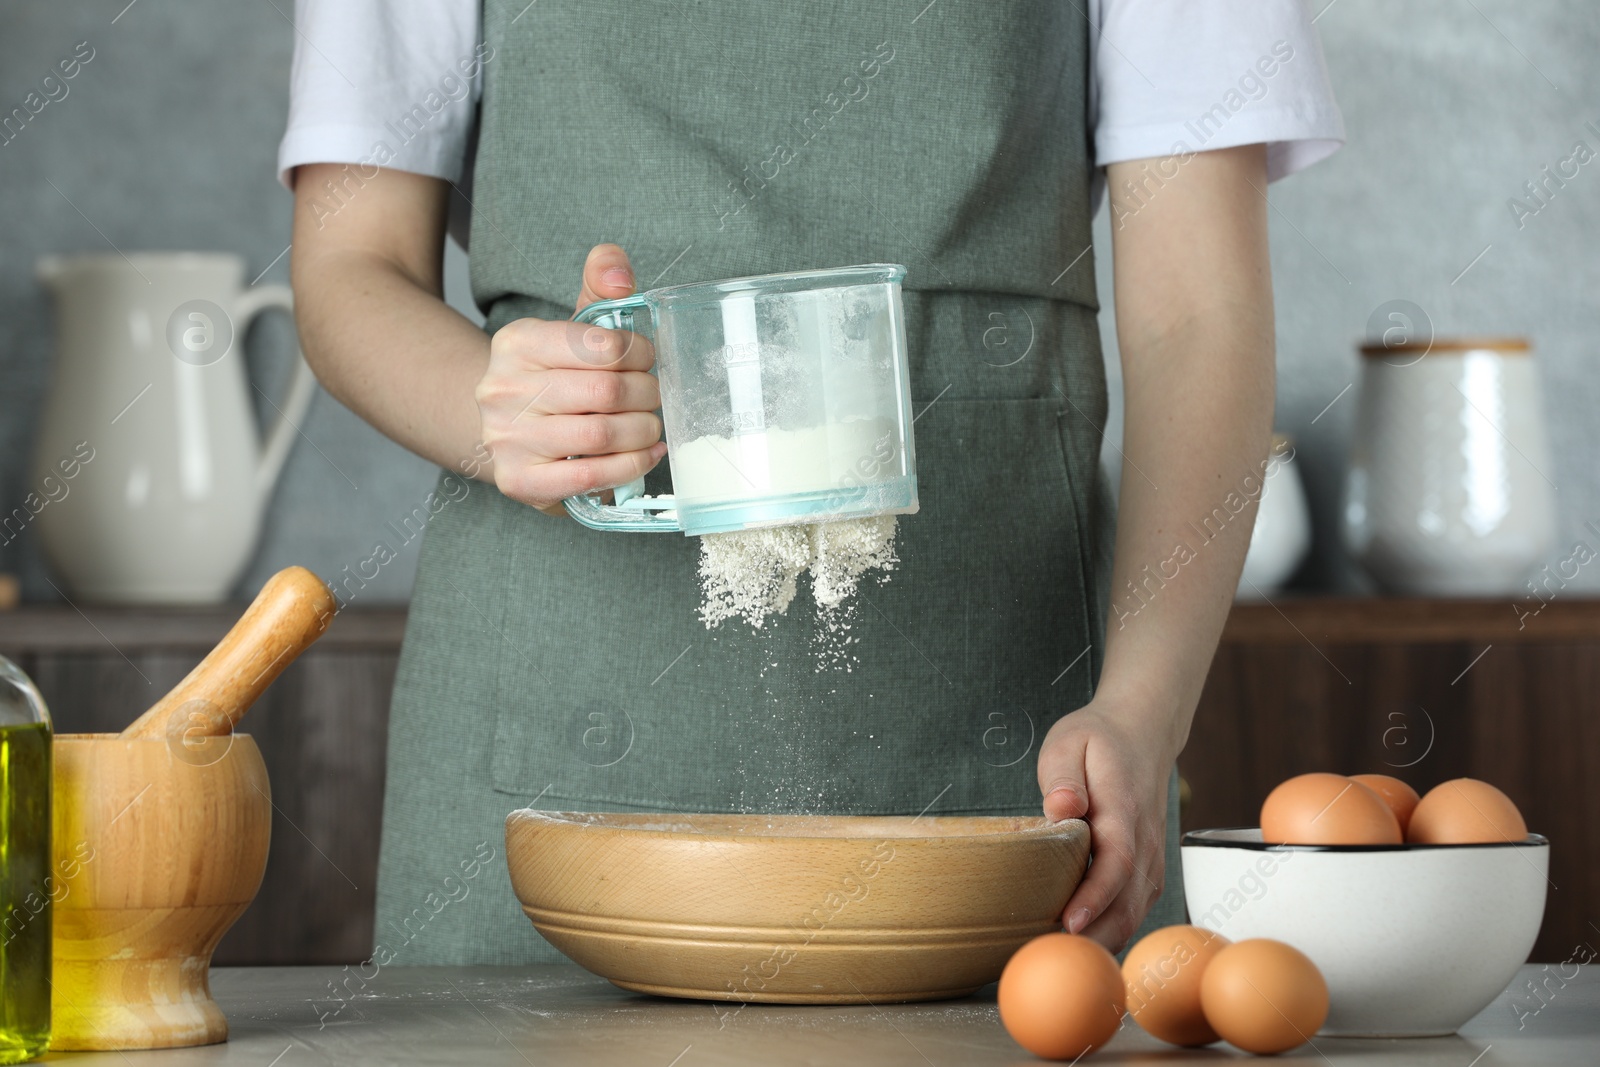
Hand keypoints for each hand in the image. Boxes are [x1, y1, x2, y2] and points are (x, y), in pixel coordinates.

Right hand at [476, 243, 666, 514]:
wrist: (513, 430)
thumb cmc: (557, 376)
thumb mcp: (576, 325)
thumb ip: (601, 287)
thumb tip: (617, 270)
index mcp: (517, 342)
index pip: (601, 343)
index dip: (639, 352)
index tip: (645, 360)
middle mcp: (503, 388)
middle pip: (605, 391)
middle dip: (646, 394)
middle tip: (653, 396)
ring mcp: (506, 438)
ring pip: (600, 435)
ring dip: (642, 431)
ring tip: (649, 426)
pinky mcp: (519, 480)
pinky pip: (590, 477)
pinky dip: (630, 466)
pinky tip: (644, 455)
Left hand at [1037, 697, 1176, 952]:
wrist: (1142, 734)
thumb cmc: (1098, 741)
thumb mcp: (1069, 742)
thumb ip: (1063, 776)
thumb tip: (1062, 807)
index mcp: (1122, 808)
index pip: (1116, 860)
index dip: (1095, 896)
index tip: (1070, 922)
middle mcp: (1145, 839)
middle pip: (1128, 900)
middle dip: (1096, 935)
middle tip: (1054, 958)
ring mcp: (1152, 857)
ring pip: (1134, 912)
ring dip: (1103, 940)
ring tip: (1061, 961)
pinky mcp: (1148, 869)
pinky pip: (1134, 909)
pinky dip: (1112, 932)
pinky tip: (1081, 947)